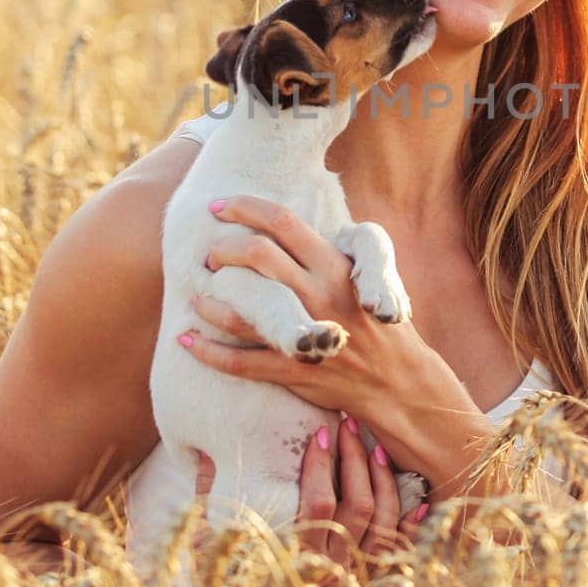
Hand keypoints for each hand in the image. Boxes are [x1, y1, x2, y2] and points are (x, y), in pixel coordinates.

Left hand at [178, 196, 438, 460]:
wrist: (399, 380)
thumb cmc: (378, 322)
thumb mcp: (363, 276)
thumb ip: (323, 254)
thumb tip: (279, 226)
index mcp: (335, 266)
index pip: (283, 222)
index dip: (246, 208)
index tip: (218, 206)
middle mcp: (320, 294)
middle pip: (258, 256)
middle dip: (223, 251)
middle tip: (210, 258)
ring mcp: (308, 332)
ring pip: (243, 310)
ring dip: (210, 301)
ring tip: (196, 297)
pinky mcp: (295, 370)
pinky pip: (240, 361)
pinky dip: (208, 352)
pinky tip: (188, 342)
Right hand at [190, 423, 427, 561]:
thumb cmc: (233, 580)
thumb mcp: (216, 544)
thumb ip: (213, 500)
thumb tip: (206, 452)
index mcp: (294, 556)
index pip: (318, 504)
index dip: (322, 465)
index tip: (319, 433)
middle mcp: (329, 568)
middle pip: (357, 506)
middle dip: (355, 460)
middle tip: (348, 426)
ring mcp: (353, 575)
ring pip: (381, 522)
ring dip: (382, 481)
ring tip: (373, 448)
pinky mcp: (369, 582)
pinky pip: (398, 551)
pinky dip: (410, 524)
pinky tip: (418, 499)